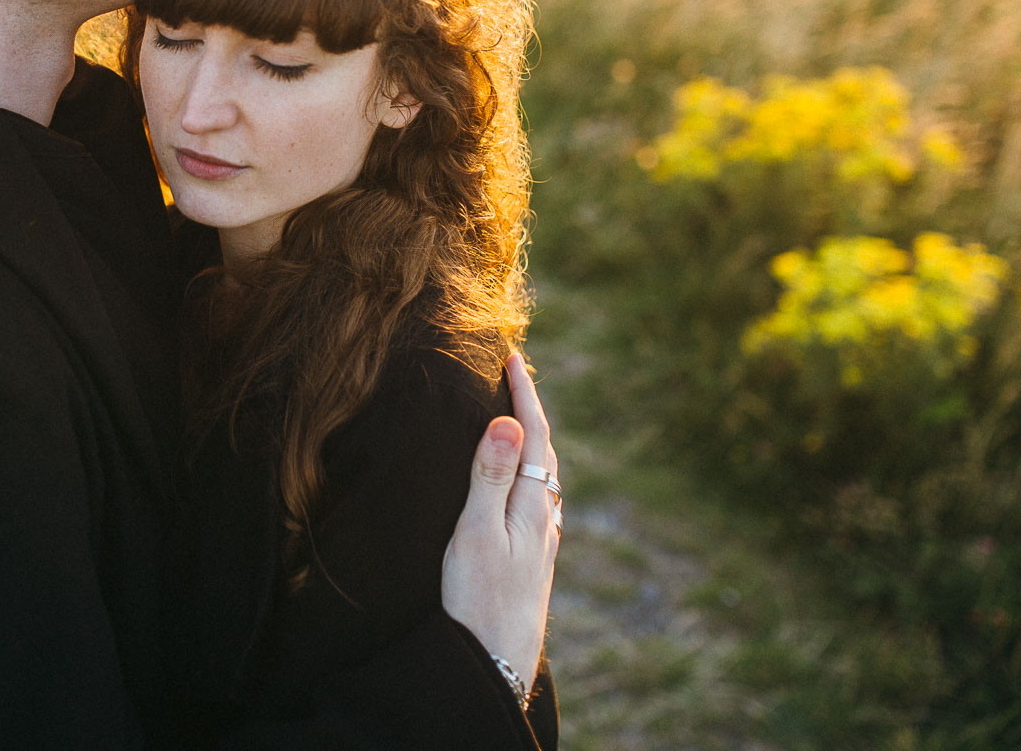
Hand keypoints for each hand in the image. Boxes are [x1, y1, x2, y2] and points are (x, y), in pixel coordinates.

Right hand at [440, 353, 559, 690]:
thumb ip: (491, 476)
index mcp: (532, 505)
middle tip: (513, 373)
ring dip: (531, 440)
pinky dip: (526, 470)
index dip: (523, 393)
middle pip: (544, 451)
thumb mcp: (476, 533)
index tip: (511, 356)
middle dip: (530, 409)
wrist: (496, 664)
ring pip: (543, 476)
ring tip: (515, 416)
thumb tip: (509, 420)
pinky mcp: (532, 558)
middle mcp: (544, 518)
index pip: (533, 435)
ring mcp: (541, 540)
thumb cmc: (479, 599)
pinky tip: (518, 482)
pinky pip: (535, 497)